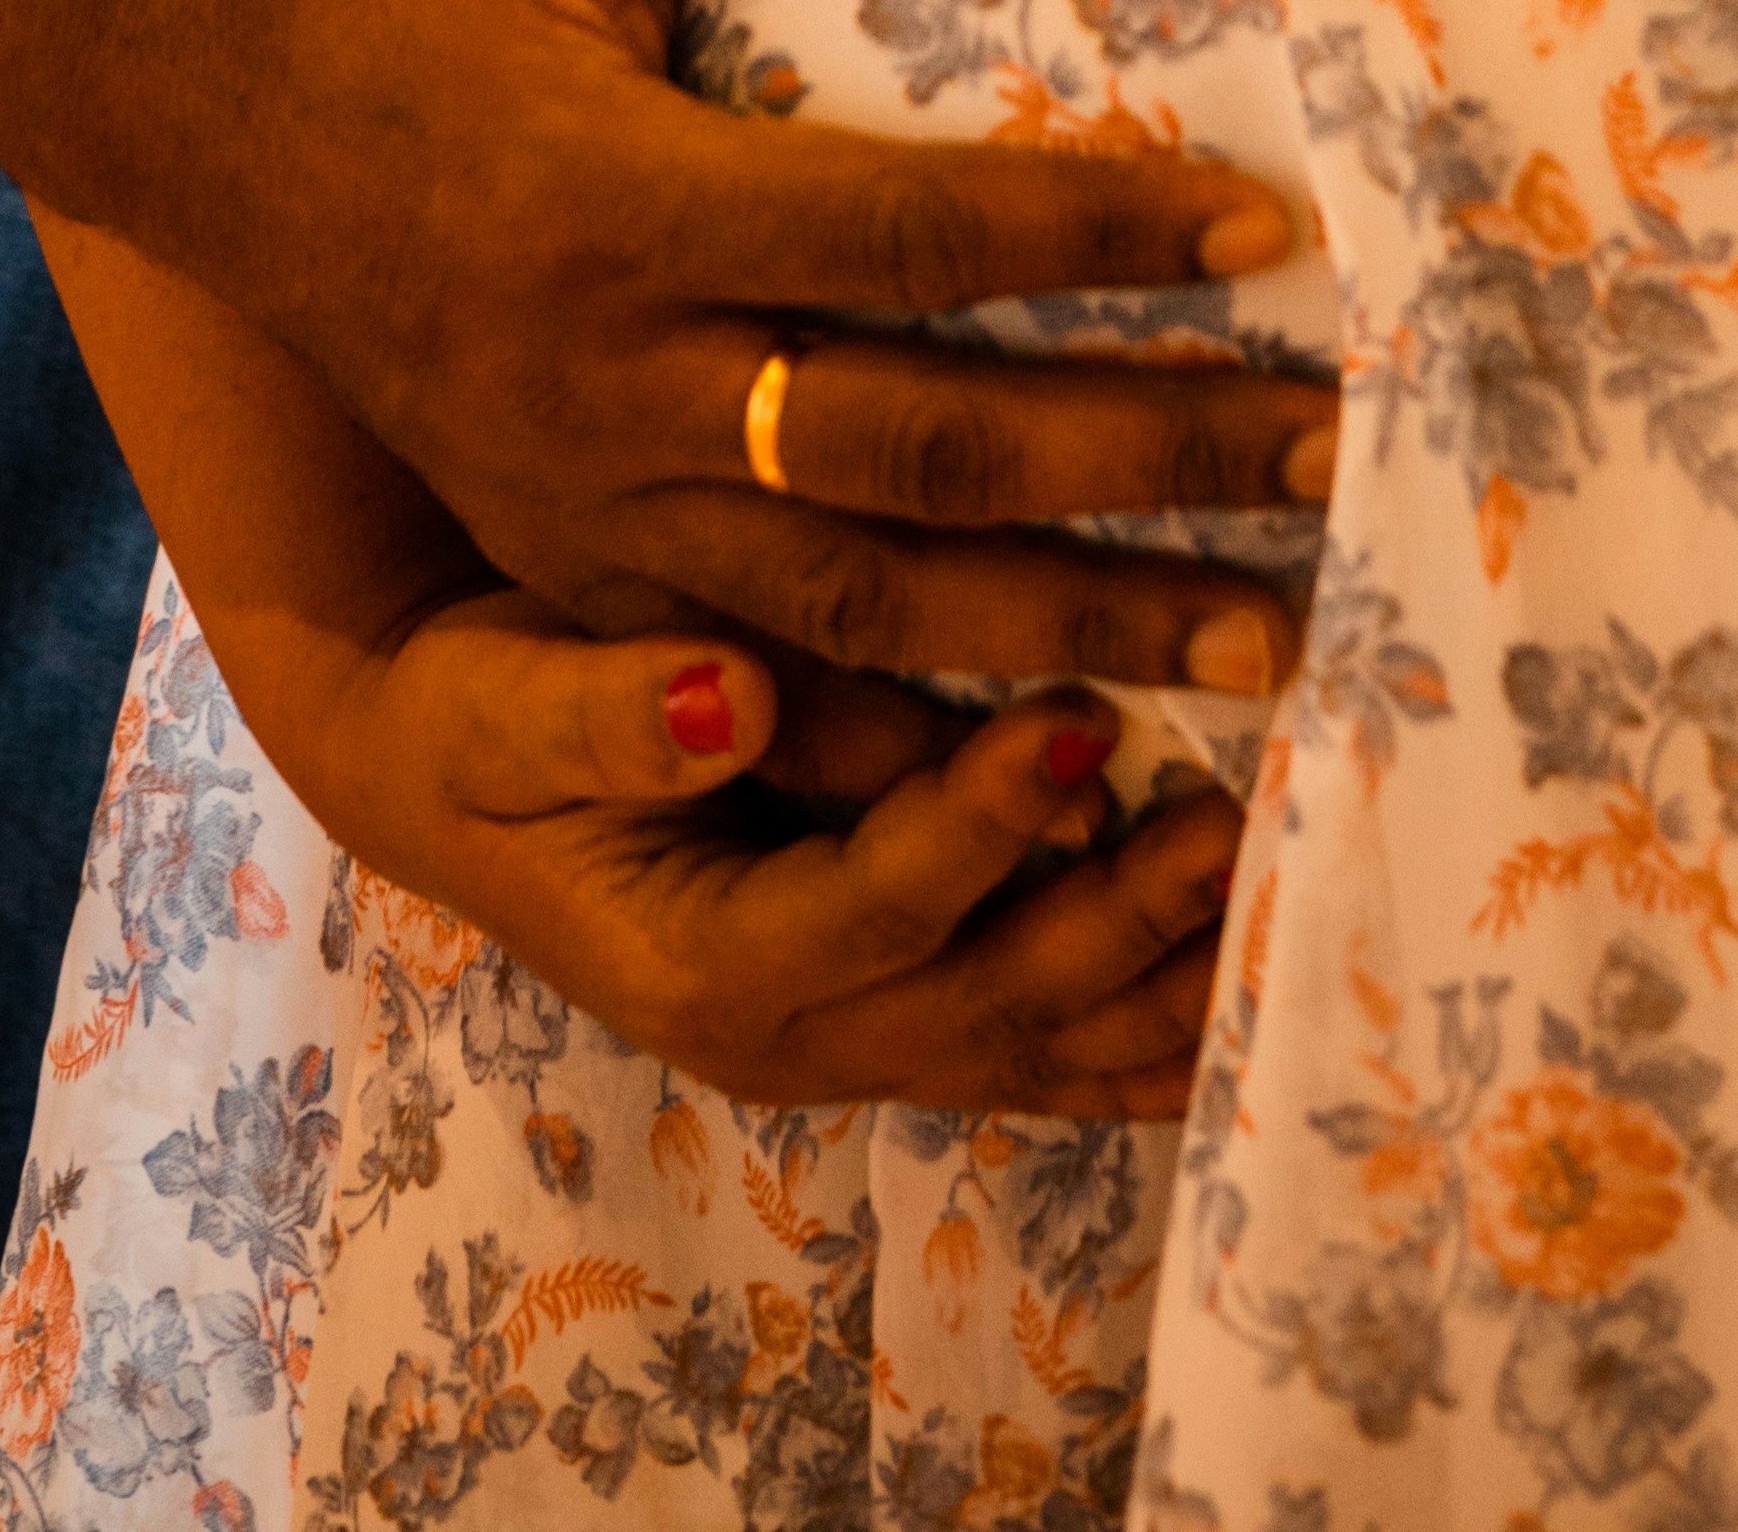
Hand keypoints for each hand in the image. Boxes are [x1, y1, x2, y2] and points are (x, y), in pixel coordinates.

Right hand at [0, 0, 1337, 698]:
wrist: (186, 95)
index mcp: (614, 202)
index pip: (905, 237)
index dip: (1094, 230)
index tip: (1276, 229)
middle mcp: (602, 381)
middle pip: (915, 456)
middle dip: (1137, 469)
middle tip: (1333, 466)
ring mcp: (575, 501)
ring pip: (859, 615)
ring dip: (1072, 636)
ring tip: (1268, 650)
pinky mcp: (558, 565)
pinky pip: (758, 683)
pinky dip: (918, 727)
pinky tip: (1067, 752)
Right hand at [300, 594, 1242, 1122]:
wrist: (461, 771)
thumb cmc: (478, 721)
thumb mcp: (492, 706)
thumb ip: (597, 709)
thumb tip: (721, 693)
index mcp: (696, 965)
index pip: (865, 906)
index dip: (974, 822)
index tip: (1076, 714)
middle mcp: (790, 1035)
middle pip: (984, 998)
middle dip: (1114, 914)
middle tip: (1230, 817)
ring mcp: (855, 1040)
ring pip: (1039, 1043)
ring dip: (1160, 979)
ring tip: (1276, 886)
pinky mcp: (900, 1008)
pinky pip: (1048, 1045)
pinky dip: (1151, 1022)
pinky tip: (1250, 976)